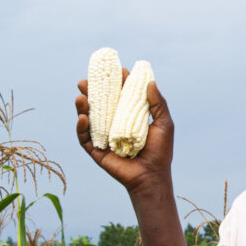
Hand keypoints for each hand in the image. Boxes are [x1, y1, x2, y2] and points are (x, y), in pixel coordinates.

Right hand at [75, 75, 173, 194]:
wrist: (152, 176)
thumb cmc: (160, 151)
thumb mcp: (163, 124)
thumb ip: (158, 103)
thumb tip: (150, 81)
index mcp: (128, 116)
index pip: (119, 95)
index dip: (115, 83)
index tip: (115, 70)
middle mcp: (114, 124)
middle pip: (99, 104)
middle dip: (91, 91)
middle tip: (85, 81)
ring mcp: (104, 137)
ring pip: (88, 118)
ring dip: (82, 106)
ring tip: (81, 96)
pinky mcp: (96, 150)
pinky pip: (84, 137)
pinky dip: (81, 127)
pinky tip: (83, 117)